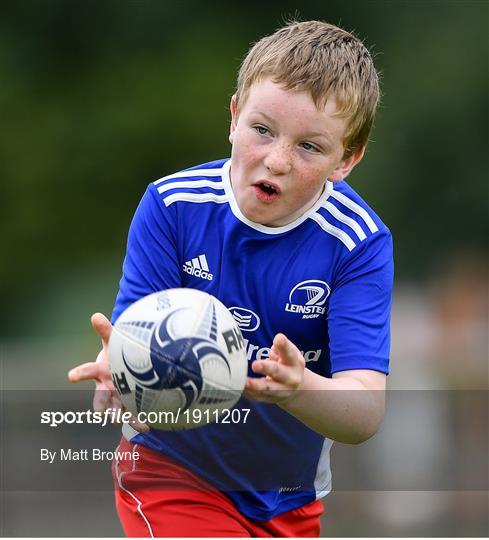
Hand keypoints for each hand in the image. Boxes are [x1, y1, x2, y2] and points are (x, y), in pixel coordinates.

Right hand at [68, 313, 147, 431]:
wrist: (128, 365)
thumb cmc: (118, 353)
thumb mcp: (113, 341)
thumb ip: (105, 330)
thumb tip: (95, 315)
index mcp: (100, 371)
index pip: (87, 372)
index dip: (79, 373)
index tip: (71, 376)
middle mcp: (106, 387)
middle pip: (100, 398)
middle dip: (101, 405)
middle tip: (103, 412)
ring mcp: (118, 398)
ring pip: (116, 410)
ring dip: (120, 416)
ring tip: (124, 421)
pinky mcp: (130, 404)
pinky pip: (133, 415)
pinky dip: (138, 421)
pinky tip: (147, 425)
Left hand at [244, 333, 304, 403]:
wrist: (295, 389)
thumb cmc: (287, 364)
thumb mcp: (289, 353)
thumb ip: (282, 346)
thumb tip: (278, 339)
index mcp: (295, 363)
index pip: (290, 353)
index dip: (284, 345)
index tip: (278, 339)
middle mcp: (290, 378)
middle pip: (277, 372)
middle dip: (266, 368)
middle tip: (255, 364)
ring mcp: (280, 391)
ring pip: (266, 389)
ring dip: (253, 386)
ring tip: (243, 381)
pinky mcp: (269, 399)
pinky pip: (256, 396)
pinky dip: (246, 392)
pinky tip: (237, 386)